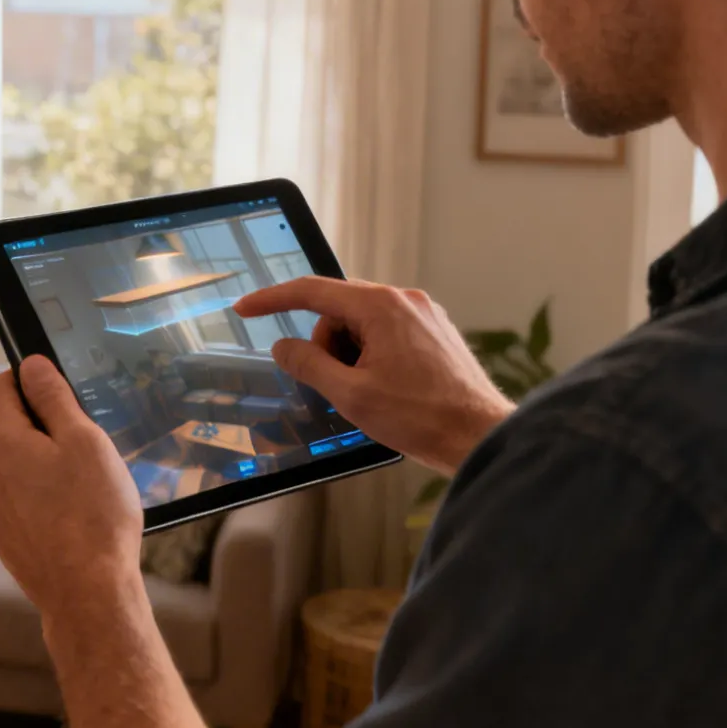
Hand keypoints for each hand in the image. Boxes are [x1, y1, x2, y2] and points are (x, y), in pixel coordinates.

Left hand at [0, 357, 144, 618]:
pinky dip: (41, 499)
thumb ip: (53, 397)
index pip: (1, 385)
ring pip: (15, 466)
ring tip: (84, 490)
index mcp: (0, 440)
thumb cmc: (93, 516)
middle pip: (9, 427)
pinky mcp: (2, 536)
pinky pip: (19, 500)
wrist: (87, 594)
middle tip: (87, 449)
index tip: (63, 394)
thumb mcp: (84, 441)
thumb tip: (31, 364)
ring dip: (43, 466)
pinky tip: (73, 517)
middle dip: (43, 428)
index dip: (31, 380)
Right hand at [235, 277, 514, 475]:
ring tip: (368, 393)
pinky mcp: (434, 331)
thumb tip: (284, 346)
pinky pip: (386, 332)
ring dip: (350, 354)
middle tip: (334, 385)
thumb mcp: (350, 395)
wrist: (481, 435)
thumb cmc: (421, 417)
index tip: (245, 309)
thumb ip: (309, 365)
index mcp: (380, 306)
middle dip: (325, 346)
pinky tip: (383, 388)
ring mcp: (423, 314)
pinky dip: (371, 356)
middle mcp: (404, 299)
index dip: (273, 299)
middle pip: (338, 310)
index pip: (312, 291)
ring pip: (362, 323)